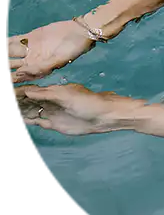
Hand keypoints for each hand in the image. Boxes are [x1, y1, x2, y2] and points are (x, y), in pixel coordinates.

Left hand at [6, 20, 95, 82]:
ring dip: (2, 55)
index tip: (2, 80)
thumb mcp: (59, 60)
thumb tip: (20, 73)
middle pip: (12, 66)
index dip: (9, 79)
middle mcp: (34, 60)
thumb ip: (40, 67)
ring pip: (11, 53)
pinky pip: (15, 40)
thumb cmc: (74, 48)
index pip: (20, 77)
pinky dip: (5, 42)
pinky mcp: (31, 37)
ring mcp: (31, 48)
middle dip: (3, 68)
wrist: (80, 31)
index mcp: (40, 69)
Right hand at [9, 83, 139, 134]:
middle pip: (30, 100)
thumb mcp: (66, 95)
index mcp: (55, 91)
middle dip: (18, 100)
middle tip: (5, 102)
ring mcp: (54, 112)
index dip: (20, 91)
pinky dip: (30, 120)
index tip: (6, 91)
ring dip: (22, 110)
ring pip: (33, 111)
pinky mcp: (56, 124)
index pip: (33, 90)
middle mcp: (52, 101)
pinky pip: (39, 121)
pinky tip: (20, 119)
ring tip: (8, 110)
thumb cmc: (88, 102)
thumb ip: (46, 94)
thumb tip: (27, 90)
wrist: (103, 117)